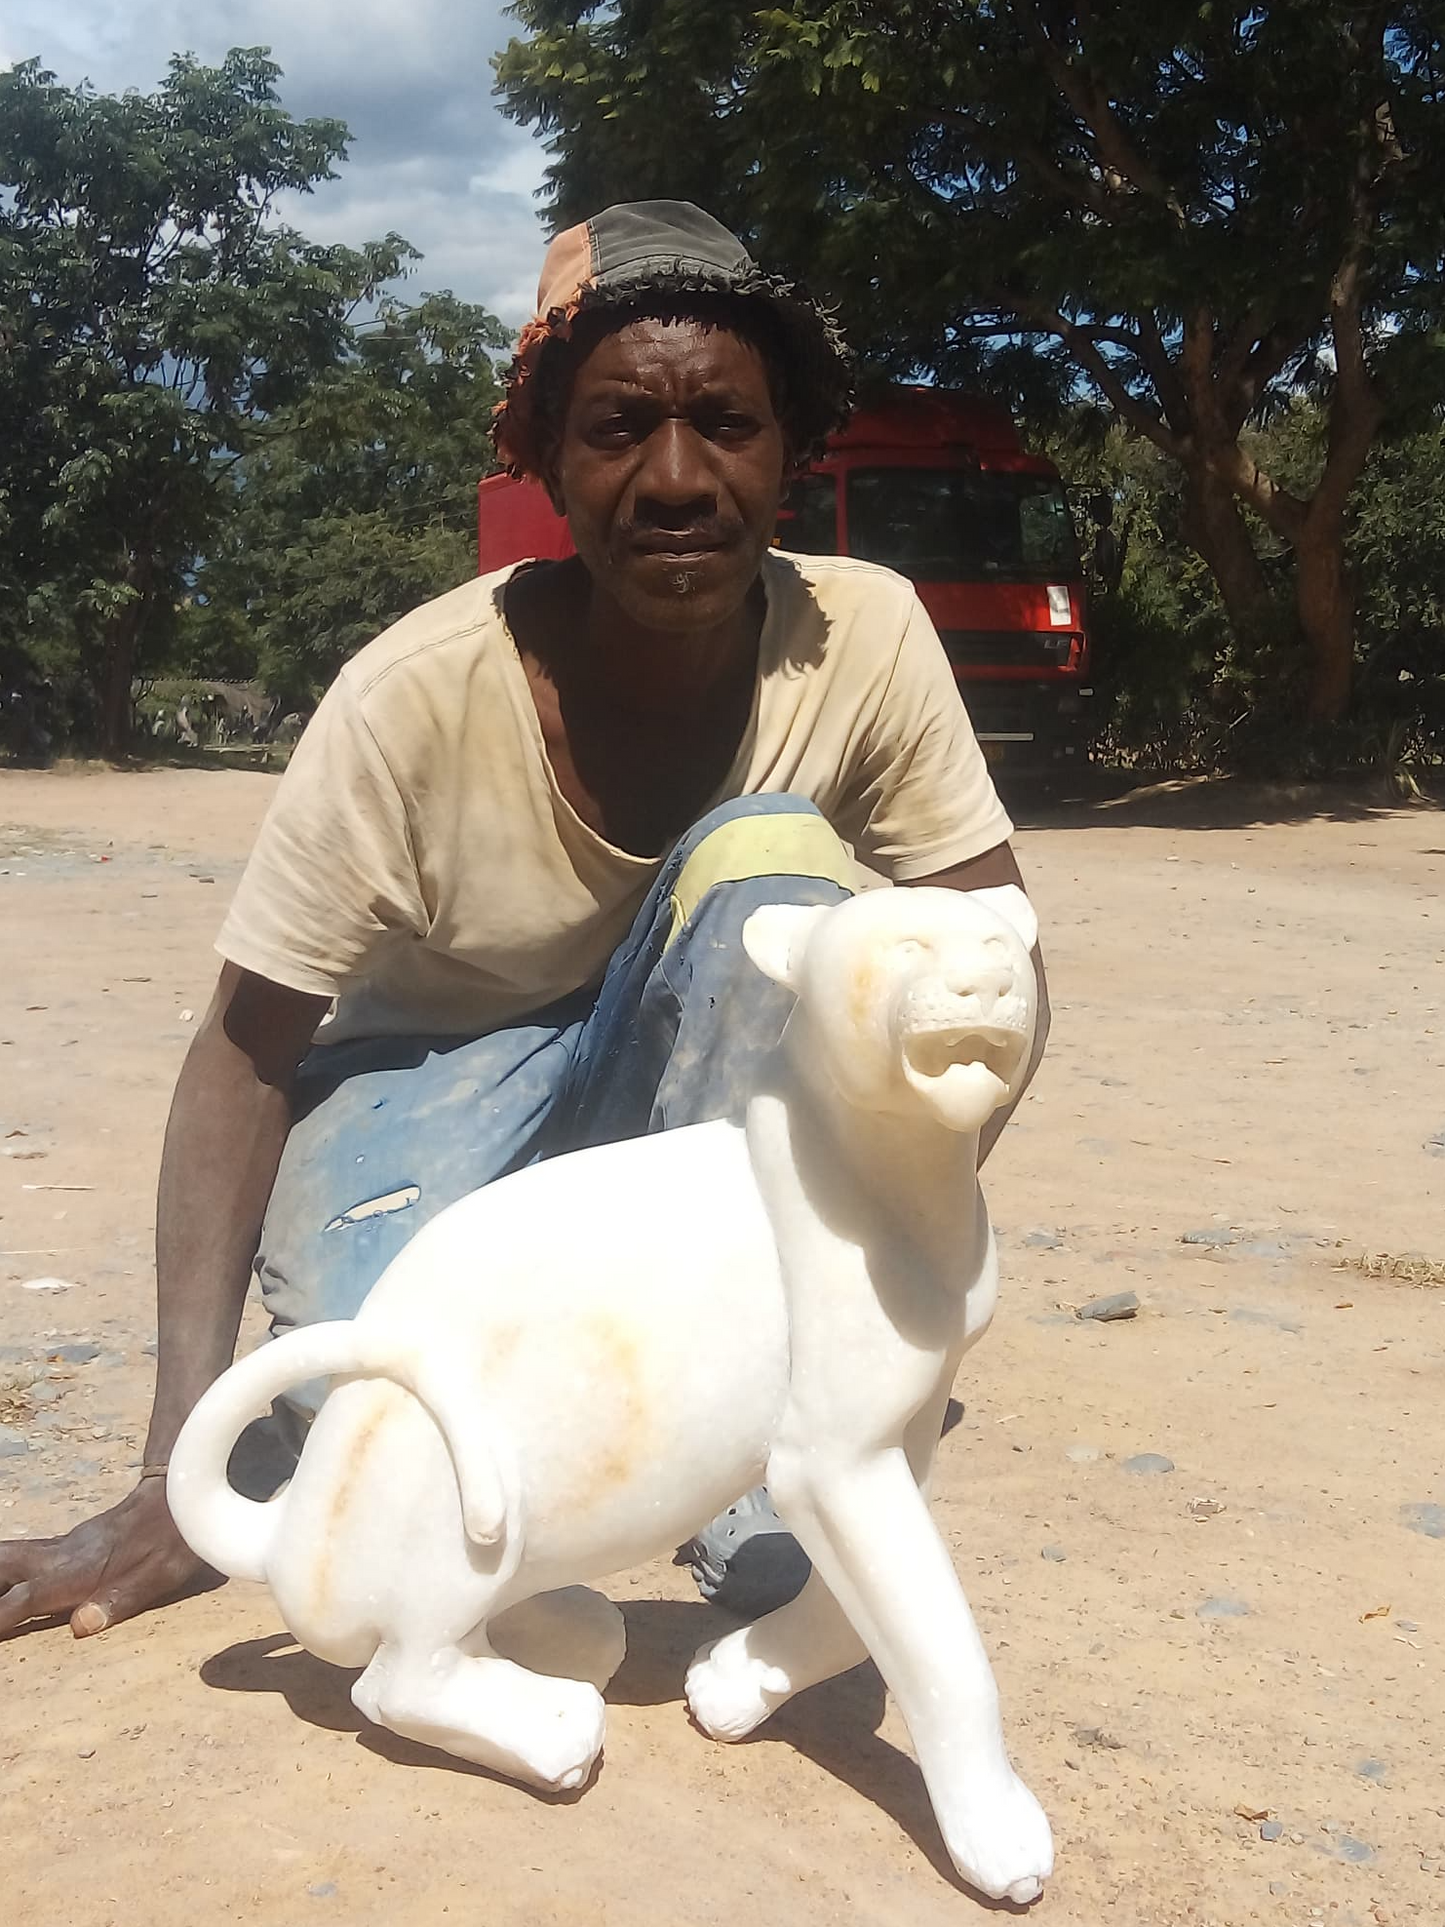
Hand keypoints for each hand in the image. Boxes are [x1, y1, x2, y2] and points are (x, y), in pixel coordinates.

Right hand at [0, 1477, 211, 1637]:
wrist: (178, 1497)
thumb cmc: (171, 1541)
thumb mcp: (158, 1576)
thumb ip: (119, 1600)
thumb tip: (80, 1625)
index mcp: (78, 1571)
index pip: (26, 1598)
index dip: (0, 1617)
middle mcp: (60, 1556)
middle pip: (3, 1565)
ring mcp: (61, 1547)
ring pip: (8, 1556)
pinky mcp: (66, 1544)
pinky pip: (21, 1554)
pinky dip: (1, 1566)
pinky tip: (2, 1580)